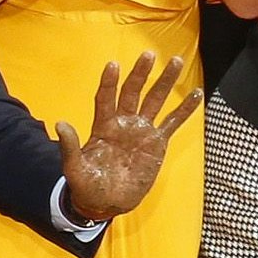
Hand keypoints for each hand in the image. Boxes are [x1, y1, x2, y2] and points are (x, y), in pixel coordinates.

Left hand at [53, 51, 198, 222]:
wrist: (106, 203)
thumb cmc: (87, 185)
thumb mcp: (75, 169)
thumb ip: (70, 147)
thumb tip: (60, 124)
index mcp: (103, 127)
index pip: (106, 99)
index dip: (109, 83)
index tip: (112, 65)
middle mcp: (123, 123)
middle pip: (133, 93)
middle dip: (140, 74)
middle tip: (149, 54)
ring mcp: (141, 131)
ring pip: (155, 101)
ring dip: (165, 82)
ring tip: (176, 61)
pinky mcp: (157, 143)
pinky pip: (173, 122)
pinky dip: (185, 109)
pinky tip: (197, 93)